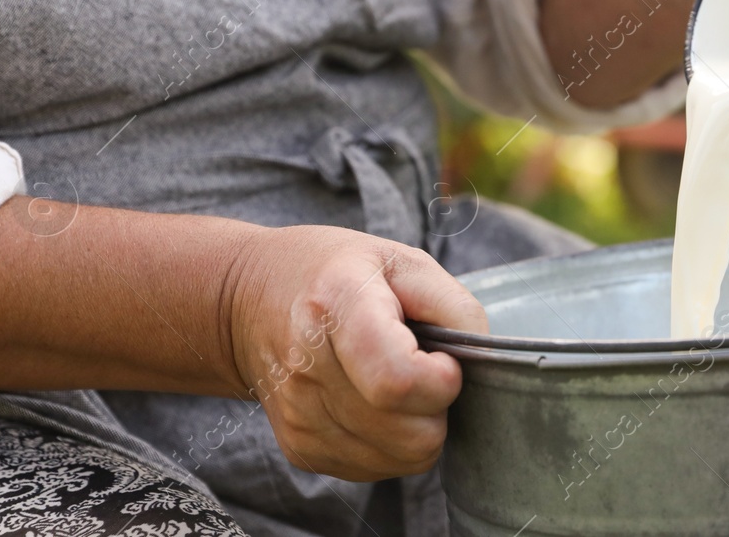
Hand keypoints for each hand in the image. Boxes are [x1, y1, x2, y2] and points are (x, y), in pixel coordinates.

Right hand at [222, 226, 486, 480]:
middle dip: (437, 406)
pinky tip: (376, 401)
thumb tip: (481, 363)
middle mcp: (307, 367)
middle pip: (408, 432)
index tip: (444, 358)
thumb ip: (453, 305)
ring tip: (400, 381)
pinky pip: (377, 468)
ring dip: (418, 426)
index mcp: (335, 305)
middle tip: (425, 367)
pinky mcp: (299, 448)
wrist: (247, 301)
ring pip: (400, 458)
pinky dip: (393, 442)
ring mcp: (299, 415)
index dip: (440, 380)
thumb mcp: (402, 260)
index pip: (397, 381)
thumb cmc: (337, 272)